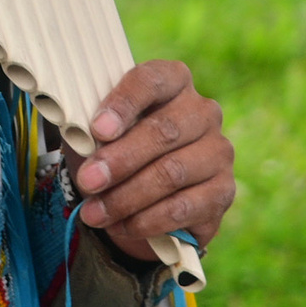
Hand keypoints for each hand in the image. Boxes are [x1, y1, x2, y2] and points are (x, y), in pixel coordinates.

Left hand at [73, 60, 234, 255]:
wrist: (139, 196)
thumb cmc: (114, 149)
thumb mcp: (97, 133)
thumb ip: (92, 128)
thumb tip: (82, 138)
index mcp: (173, 81)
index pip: (151, 81)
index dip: (124, 104)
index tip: (97, 130)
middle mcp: (203, 111)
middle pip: (163, 131)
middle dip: (119, 160)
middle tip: (88, 181)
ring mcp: (218, 151)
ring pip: (172, 172)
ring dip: (127, 197)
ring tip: (94, 213)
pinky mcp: (223, 191)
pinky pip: (184, 207)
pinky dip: (147, 220)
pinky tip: (122, 226)